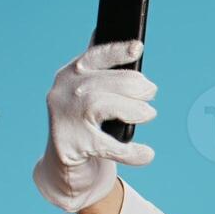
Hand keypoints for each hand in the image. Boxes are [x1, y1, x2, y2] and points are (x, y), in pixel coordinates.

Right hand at [32, 40, 157, 212]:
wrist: (65, 166)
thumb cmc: (85, 124)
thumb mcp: (91, 95)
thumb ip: (105, 74)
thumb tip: (134, 48)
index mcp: (68, 75)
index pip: (93, 57)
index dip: (117, 52)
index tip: (138, 48)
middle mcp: (62, 93)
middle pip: (102, 82)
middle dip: (133, 86)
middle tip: (152, 93)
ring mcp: (64, 119)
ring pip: (100, 105)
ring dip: (132, 109)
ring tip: (149, 114)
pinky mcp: (70, 145)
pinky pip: (106, 146)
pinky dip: (131, 151)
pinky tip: (147, 154)